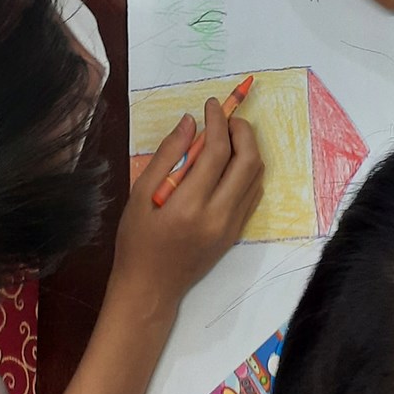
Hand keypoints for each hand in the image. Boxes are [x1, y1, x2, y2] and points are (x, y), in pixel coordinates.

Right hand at [114, 102, 262, 305]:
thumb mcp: (139, 194)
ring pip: (256, 175)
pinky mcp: (236, 233)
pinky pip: (253, 193)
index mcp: (189, 206)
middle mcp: (218, 217)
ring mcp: (231, 227)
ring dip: (248, 148)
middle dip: (242, 130)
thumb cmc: (137, 240)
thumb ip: (167, 154)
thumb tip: (190, 121)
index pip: (218, 152)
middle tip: (226, 117)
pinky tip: (230, 162)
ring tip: (227, 136)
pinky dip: (248, 170)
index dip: (218, 122)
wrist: (150, 288)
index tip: (211, 105)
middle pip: (247, 161)